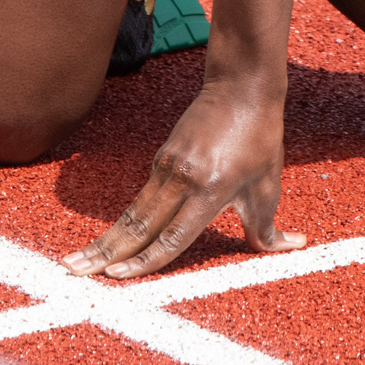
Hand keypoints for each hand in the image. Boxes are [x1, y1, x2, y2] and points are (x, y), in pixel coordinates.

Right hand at [60, 79, 305, 278]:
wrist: (241, 87)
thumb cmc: (259, 136)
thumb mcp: (268, 186)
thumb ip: (268, 226)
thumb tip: (291, 247)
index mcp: (208, 190)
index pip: (171, 237)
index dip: (144, 261)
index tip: (117, 277)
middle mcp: (181, 179)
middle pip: (137, 226)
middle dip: (104, 254)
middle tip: (73, 271)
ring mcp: (167, 166)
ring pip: (133, 212)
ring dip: (105, 240)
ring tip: (76, 260)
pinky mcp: (162, 156)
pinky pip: (143, 197)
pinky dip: (126, 222)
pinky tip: (109, 240)